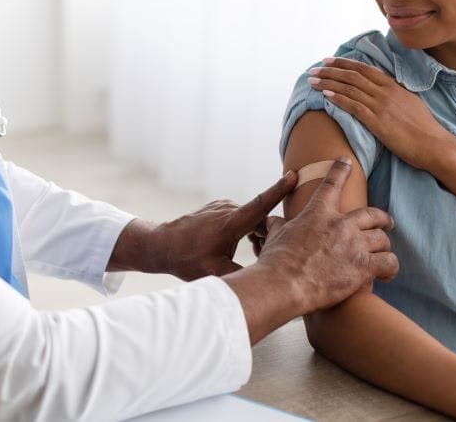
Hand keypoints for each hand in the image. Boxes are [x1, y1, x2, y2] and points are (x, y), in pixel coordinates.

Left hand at [140, 171, 299, 279]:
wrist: (161, 245)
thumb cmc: (186, 260)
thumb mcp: (216, 273)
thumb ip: (244, 275)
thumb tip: (269, 280)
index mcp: (230, 223)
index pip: (259, 204)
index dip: (278, 191)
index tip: (294, 175)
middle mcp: (227, 209)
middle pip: (261, 219)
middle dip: (272, 234)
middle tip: (270, 254)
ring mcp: (222, 206)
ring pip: (251, 219)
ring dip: (258, 234)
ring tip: (254, 253)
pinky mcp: (218, 207)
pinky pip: (241, 216)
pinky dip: (247, 229)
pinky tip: (238, 245)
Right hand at [253, 159, 398, 314]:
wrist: (284, 284)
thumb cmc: (277, 261)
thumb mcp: (275, 236)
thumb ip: (278, 226)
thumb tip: (271, 222)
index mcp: (318, 213)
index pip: (332, 184)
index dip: (341, 170)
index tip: (347, 162)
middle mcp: (340, 225)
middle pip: (372, 214)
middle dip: (383, 218)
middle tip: (388, 222)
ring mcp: (354, 245)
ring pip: (382, 239)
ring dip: (384, 247)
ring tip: (384, 254)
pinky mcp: (363, 268)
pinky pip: (388, 262)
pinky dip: (390, 268)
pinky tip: (386, 274)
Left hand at [306, 57, 455, 170]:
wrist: (435, 145)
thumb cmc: (425, 130)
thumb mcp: (411, 105)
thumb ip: (396, 96)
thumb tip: (386, 92)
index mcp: (394, 87)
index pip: (365, 69)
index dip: (345, 63)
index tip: (329, 61)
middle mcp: (386, 92)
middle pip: (353, 75)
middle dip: (331, 70)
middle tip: (314, 69)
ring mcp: (381, 106)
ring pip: (350, 88)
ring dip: (328, 83)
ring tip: (312, 80)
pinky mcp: (377, 121)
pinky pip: (354, 106)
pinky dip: (338, 98)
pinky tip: (325, 95)